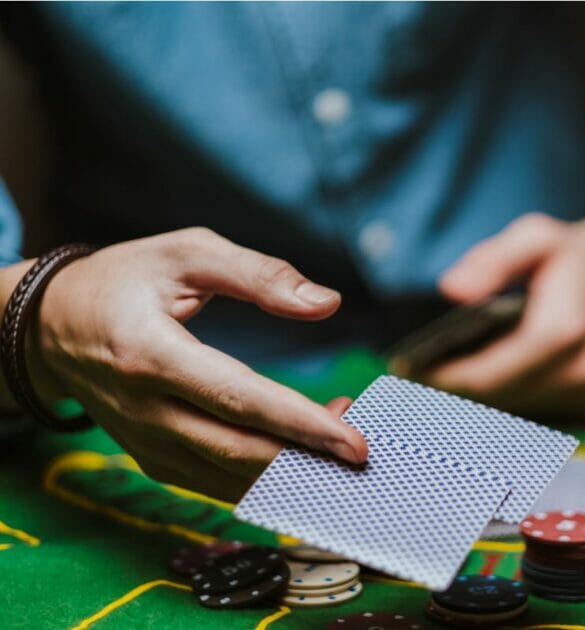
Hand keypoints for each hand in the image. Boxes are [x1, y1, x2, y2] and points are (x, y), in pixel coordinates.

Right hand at [30, 228, 366, 500]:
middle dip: (310, 456)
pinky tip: (302, 457)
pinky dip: (265, 479)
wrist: (51, 327)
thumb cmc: (125, 281)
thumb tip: (326, 303)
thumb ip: (259, 274)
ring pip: (232, 478)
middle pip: (240, 451)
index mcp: (151, 354)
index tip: (354, 441)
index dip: (301, 423)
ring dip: (294, 470)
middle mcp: (145, 410)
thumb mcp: (187, 253)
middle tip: (363, 444)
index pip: (238, 399)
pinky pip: (217, 484)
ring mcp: (146, 443)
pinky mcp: (153, 460)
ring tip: (339, 438)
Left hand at [424, 214, 584, 419]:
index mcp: (562, 332)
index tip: (409, 370)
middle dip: (459, 388)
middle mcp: (581, 373)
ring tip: (446, 378)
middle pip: (499, 397)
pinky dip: (517, 396)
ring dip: (486, 396)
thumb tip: (450, 290)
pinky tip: (491, 380)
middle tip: (420, 375)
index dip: (445, 377)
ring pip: (520, 409)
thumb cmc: (583, 256)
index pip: (487, 375)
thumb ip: (492, 260)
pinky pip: (544, 409)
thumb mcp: (537, 237)